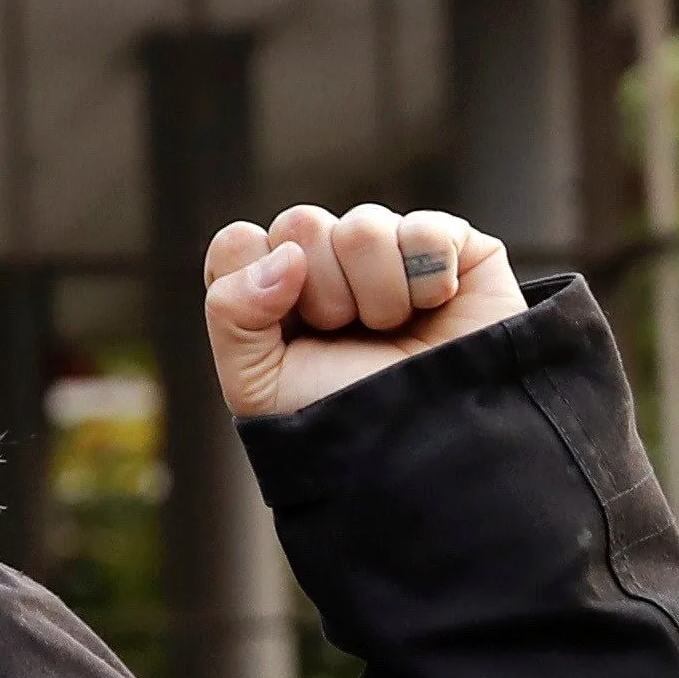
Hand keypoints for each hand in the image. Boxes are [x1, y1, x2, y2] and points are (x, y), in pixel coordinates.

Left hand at [202, 204, 525, 418]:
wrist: (425, 453)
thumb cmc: (338, 417)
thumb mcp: (255, 380)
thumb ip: (230, 310)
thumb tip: (286, 253)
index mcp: (273, 289)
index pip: (239, 241)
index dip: (256, 282)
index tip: (285, 331)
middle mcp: (328, 262)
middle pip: (301, 223)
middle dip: (322, 292)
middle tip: (344, 334)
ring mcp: (387, 250)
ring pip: (363, 226)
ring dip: (377, 293)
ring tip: (391, 331)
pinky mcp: (448, 247)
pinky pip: (424, 230)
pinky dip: (429, 279)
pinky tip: (435, 308)